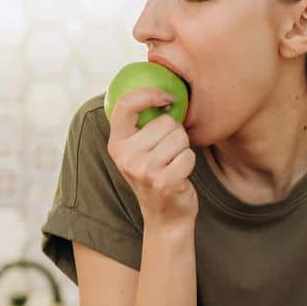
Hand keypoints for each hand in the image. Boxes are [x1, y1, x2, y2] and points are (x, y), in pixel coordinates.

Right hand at [105, 88, 197, 228]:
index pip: (125, 105)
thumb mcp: (139, 151)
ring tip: (173, 164)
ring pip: (180, 138)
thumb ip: (141, 125)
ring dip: (183, 149)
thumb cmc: (156, 175)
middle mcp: (125, 156)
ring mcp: (143, 170)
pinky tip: (180, 175)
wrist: (165, 217)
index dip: (149, 94)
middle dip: (175, 134)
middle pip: (165, 122)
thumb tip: (161, 88)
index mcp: (116, 144)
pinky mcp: (163, 182)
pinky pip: (188, 155)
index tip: (168, 98)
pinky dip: (190, 163)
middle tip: (168, 154)